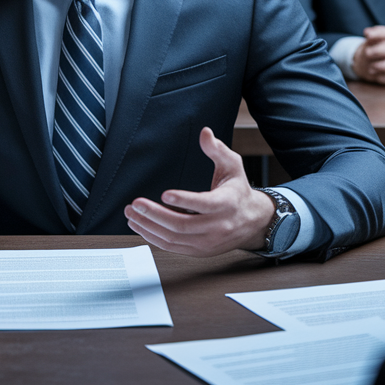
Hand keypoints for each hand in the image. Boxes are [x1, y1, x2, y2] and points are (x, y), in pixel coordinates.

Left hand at [124, 127, 274, 256]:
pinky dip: (154, 238)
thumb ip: (217, 150)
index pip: (204, 204)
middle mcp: (217, 226)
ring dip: (149, 227)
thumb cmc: (238, 191)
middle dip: (155, 214)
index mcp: (226, 204)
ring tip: (132, 214)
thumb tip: (205, 133)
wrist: (253, 221)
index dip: (184, 200)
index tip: (165, 194)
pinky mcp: (199, 251)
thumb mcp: (233, 166)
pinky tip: (141, 226)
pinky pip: (173, 247)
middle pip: (182, 225)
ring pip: (174, 238)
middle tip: (136, 204)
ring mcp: (207, 242)